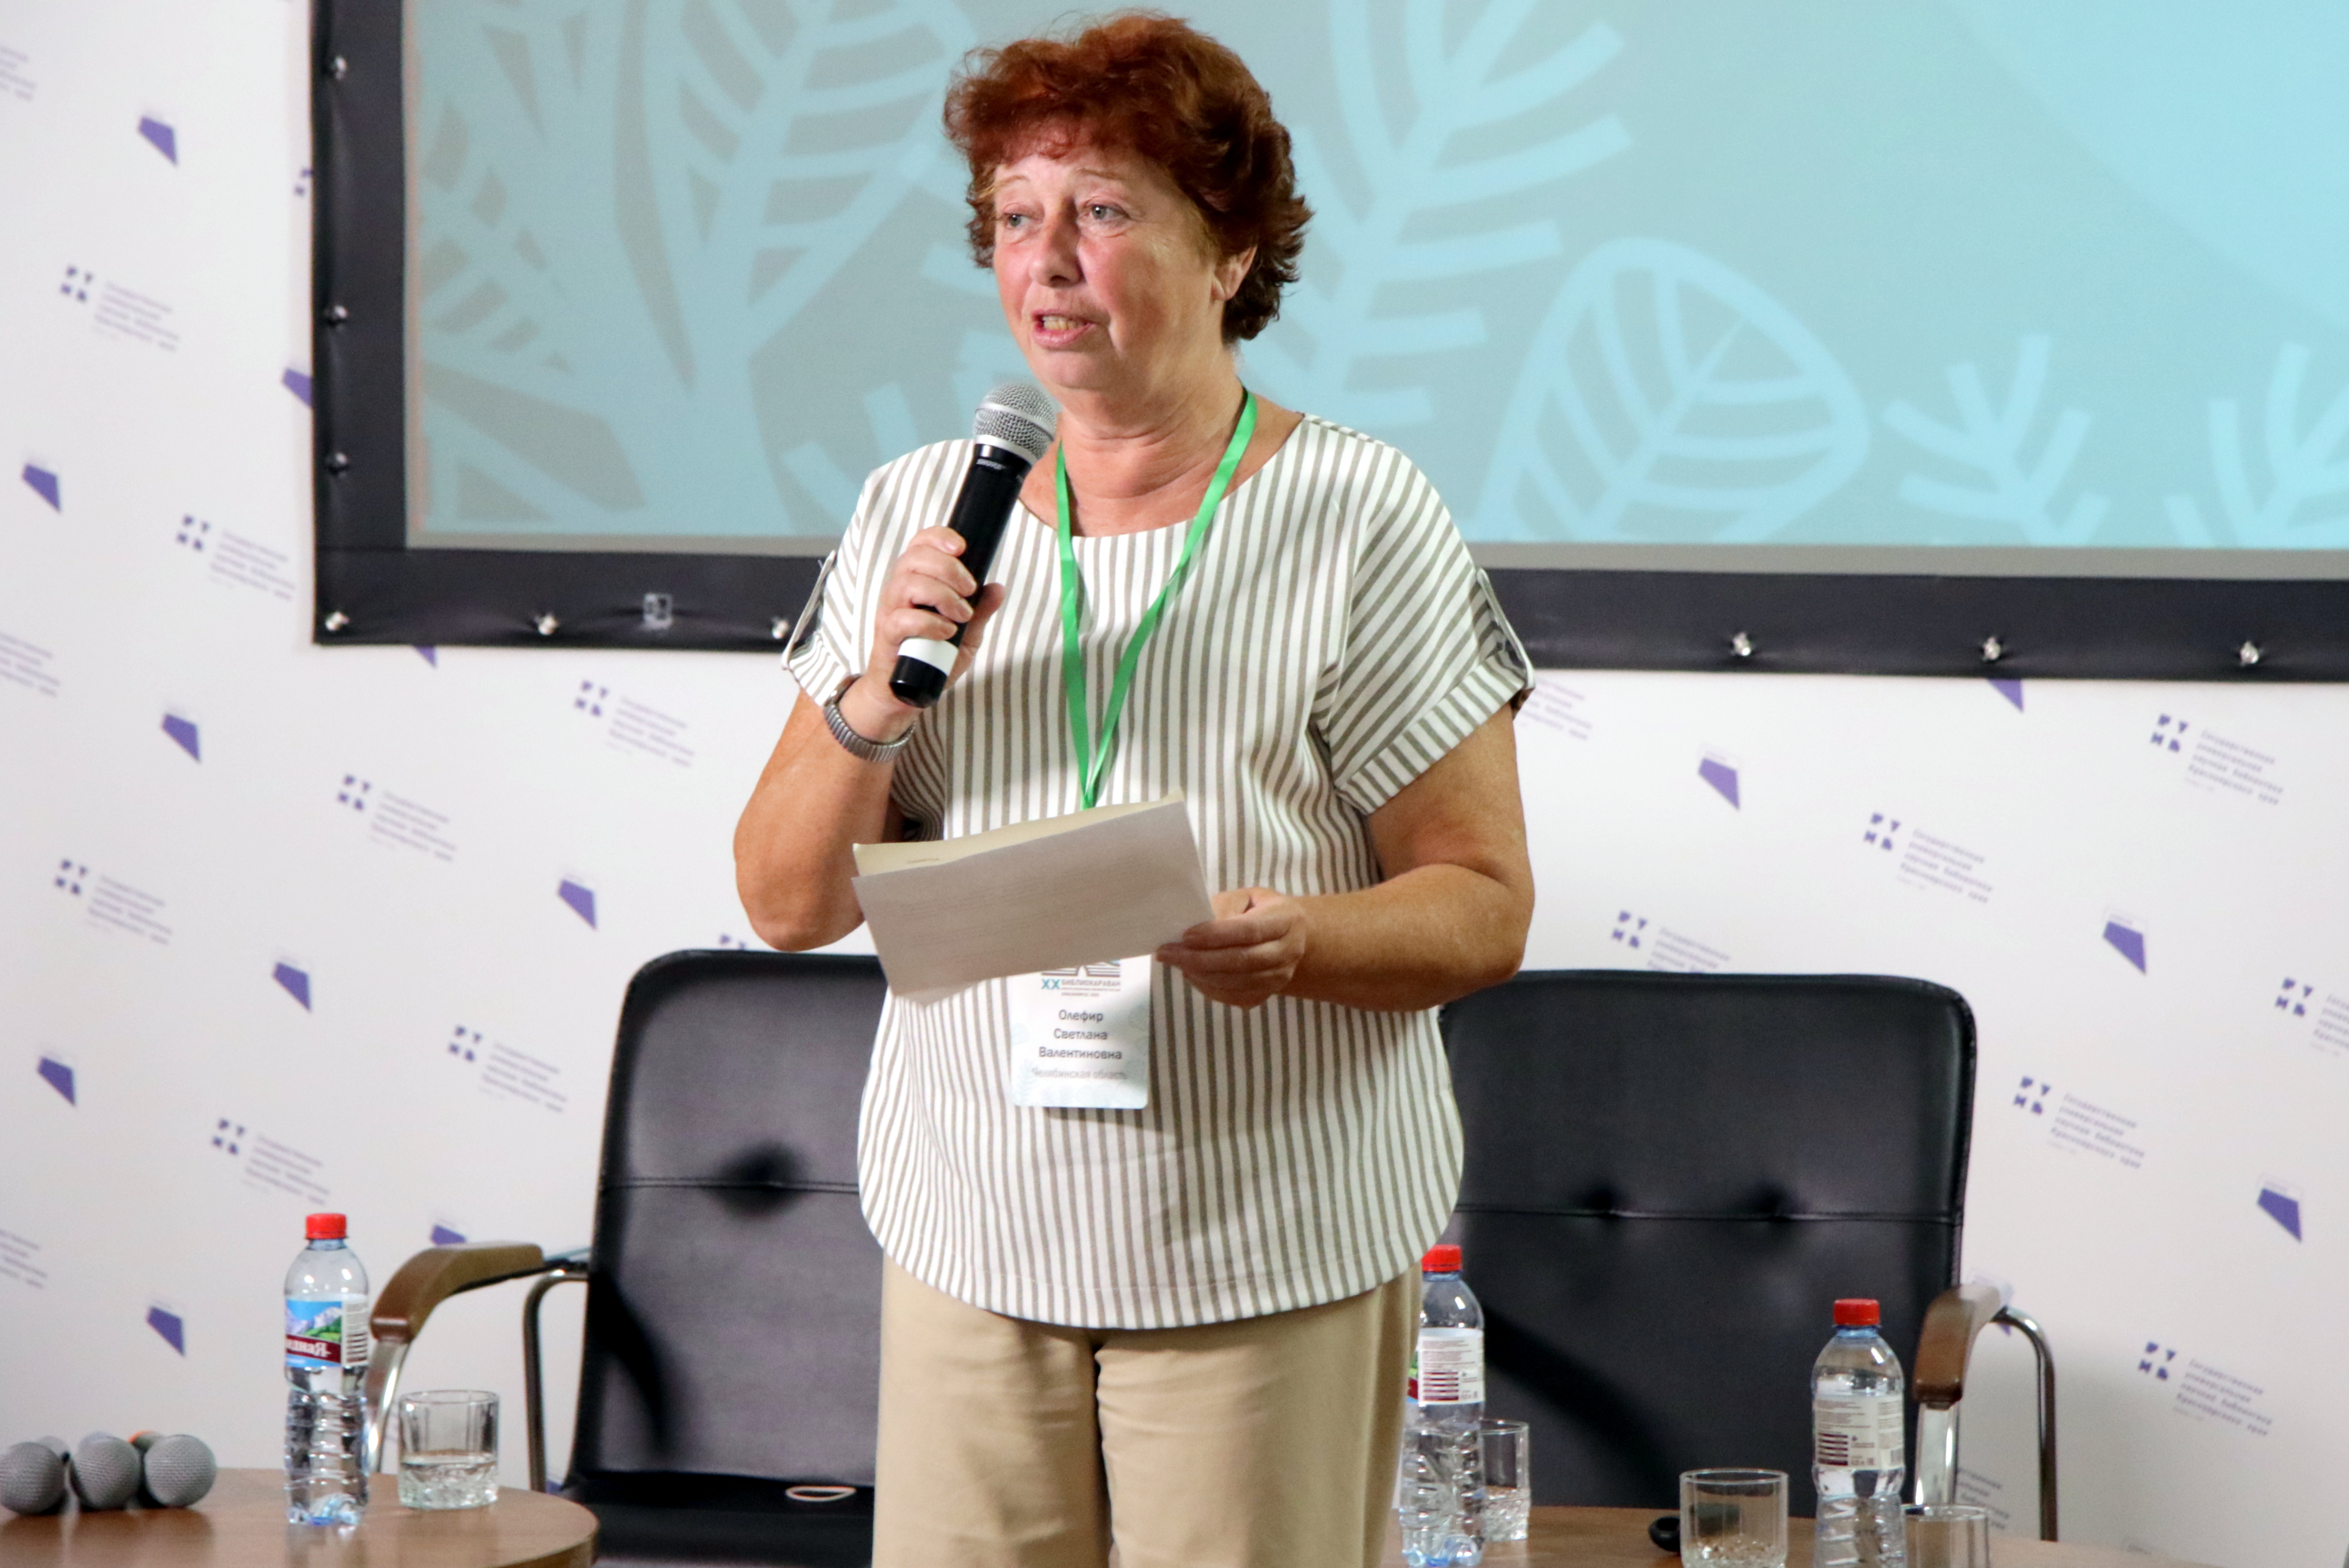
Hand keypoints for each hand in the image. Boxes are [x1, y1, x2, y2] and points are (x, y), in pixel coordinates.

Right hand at [849, 527, 1007, 738]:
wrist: (907, 690)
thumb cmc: (933, 656)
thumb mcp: (966, 633)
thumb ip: (980, 611)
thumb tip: (998, 587)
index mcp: (916, 579)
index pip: (920, 543)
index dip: (940, 538)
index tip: (962, 547)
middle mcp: (899, 589)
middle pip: (916, 558)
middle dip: (949, 568)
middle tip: (970, 589)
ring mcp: (890, 611)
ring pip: (909, 583)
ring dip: (942, 595)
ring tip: (961, 615)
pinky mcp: (887, 635)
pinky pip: (902, 619)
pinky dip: (929, 623)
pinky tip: (947, 632)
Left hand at [1157, 887, 1309, 1008]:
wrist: (1289, 936)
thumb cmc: (1259, 911)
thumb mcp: (1245, 897)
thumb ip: (1224, 906)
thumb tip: (1197, 925)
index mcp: (1286, 919)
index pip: (1249, 930)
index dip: (1216, 936)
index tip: (1185, 936)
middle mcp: (1289, 950)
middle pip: (1243, 960)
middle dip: (1201, 959)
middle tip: (1168, 953)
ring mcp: (1281, 976)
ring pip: (1238, 983)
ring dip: (1202, 975)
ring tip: (1176, 963)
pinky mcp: (1268, 993)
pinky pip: (1236, 997)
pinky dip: (1210, 989)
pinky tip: (1192, 975)